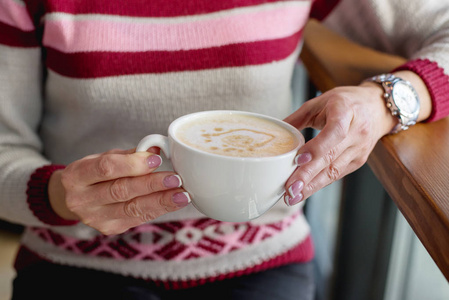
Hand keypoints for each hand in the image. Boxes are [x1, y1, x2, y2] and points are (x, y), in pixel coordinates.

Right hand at [48, 148, 189, 234]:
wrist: (76, 199)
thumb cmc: (93, 174)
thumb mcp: (104, 158)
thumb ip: (129, 155)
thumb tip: (156, 148)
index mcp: (76, 176)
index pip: (106, 168)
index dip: (133, 164)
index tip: (156, 159)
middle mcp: (81, 200)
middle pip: (121, 190)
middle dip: (152, 184)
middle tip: (176, 179)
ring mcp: (94, 218)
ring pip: (132, 208)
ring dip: (161, 201)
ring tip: (182, 194)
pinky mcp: (110, 228)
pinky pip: (138, 218)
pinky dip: (159, 209)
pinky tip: (174, 202)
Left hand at [282, 84, 395, 204]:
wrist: (378, 108)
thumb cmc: (345, 102)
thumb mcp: (320, 101)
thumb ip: (297, 117)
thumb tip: (275, 131)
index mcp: (345, 111)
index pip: (334, 132)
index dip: (317, 148)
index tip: (298, 159)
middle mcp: (356, 132)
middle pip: (331, 157)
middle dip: (308, 176)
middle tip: (289, 189)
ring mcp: (359, 149)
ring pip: (333, 171)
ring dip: (311, 186)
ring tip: (292, 196)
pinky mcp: (358, 161)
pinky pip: (336, 174)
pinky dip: (319, 184)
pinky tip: (304, 192)